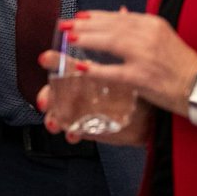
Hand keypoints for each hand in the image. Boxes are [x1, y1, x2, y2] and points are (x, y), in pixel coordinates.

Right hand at [35, 69, 153, 145]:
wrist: (152, 120)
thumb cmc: (137, 95)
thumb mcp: (123, 81)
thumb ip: (105, 75)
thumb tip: (88, 65)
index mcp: (87, 75)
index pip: (65, 65)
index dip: (53, 61)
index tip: (45, 59)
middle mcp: (79, 92)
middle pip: (54, 90)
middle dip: (46, 96)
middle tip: (44, 103)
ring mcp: (81, 111)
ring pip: (58, 111)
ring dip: (53, 117)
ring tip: (54, 124)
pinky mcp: (86, 128)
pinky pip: (72, 130)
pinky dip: (70, 133)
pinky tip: (73, 136)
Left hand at [54, 9, 196, 116]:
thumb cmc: (182, 66)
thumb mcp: (163, 37)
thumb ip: (139, 25)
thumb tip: (120, 11)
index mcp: (153, 24)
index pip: (118, 16)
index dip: (95, 15)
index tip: (77, 16)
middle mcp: (149, 36)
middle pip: (110, 26)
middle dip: (84, 24)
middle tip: (63, 25)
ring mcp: (146, 56)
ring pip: (110, 43)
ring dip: (87, 39)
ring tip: (68, 38)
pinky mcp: (144, 77)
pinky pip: (115, 72)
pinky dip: (97, 69)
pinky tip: (82, 68)